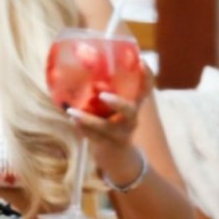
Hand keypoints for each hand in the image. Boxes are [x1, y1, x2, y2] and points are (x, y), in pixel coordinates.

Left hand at [66, 60, 153, 179]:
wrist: (118, 157)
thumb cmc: (113, 123)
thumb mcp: (116, 109)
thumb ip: (107, 92)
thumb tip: (85, 65)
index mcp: (134, 106)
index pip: (146, 90)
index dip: (146, 76)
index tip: (141, 61)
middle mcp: (130, 120)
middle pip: (129, 111)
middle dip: (117, 103)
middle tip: (102, 95)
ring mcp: (120, 135)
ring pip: (105, 128)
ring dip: (87, 120)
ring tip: (71, 111)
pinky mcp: (107, 146)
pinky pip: (92, 137)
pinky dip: (81, 129)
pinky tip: (72, 120)